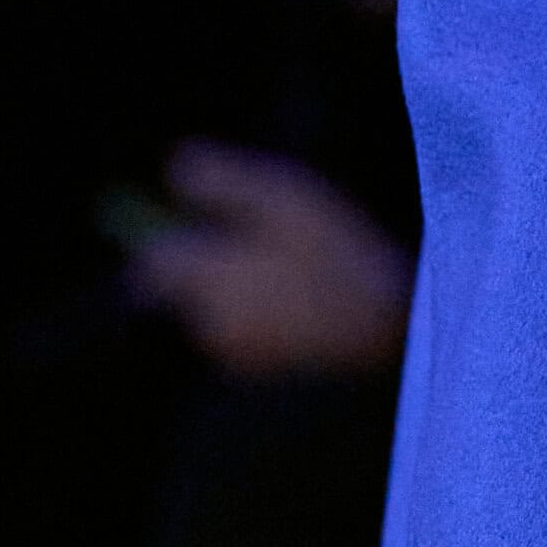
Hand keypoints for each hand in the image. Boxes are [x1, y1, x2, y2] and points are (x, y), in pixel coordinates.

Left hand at [129, 142, 413, 377]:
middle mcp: (210, 324)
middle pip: (184, 293)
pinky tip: (303, 305)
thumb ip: (219, 181)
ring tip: (290, 274)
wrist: (392, 332)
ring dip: (236, 294)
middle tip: (262, 246)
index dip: (165, 238)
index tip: (194, 222)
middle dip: (207, 268)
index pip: (153, 261)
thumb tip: (170, 171)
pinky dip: (260, 320)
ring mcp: (237, 356)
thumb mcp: (279, 196)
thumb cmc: (335, 255)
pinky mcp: (265, 375)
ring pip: (214, 317)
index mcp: (204, 278)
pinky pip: (245, 340)